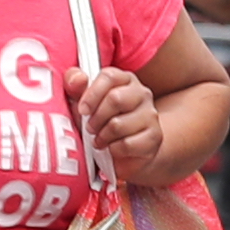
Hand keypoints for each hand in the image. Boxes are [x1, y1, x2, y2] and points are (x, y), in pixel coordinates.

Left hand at [74, 66, 178, 190]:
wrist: (129, 152)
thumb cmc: (102, 123)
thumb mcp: (84, 104)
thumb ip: (75, 87)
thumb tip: (78, 78)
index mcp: (125, 80)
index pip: (109, 76)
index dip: (91, 94)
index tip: (83, 110)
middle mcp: (142, 93)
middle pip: (115, 99)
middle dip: (96, 118)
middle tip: (90, 128)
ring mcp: (151, 115)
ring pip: (118, 124)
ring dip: (102, 136)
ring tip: (100, 140)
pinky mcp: (154, 137)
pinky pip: (126, 144)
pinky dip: (114, 150)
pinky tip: (113, 149)